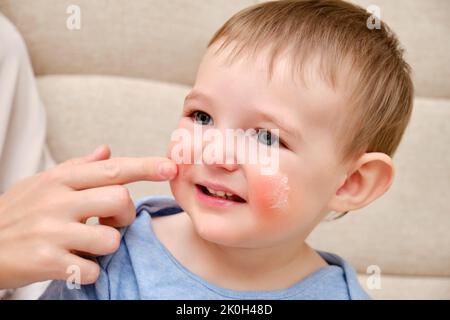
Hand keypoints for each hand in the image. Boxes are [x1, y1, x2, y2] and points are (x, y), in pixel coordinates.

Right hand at [0, 145, 176, 288]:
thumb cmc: (17, 213)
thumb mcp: (42, 183)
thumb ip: (78, 167)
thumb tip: (107, 150)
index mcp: (60, 179)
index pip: (112, 169)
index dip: (145, 167)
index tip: (170, 167)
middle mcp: (57, 201)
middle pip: (120, 200)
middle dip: (124, 215)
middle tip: (108, 221)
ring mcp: (51, 230)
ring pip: (110, 238)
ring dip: (105, 245)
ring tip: (84, 244)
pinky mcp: (46, 260)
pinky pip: (92, 268)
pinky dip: (89, 270)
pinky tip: (71, 263)